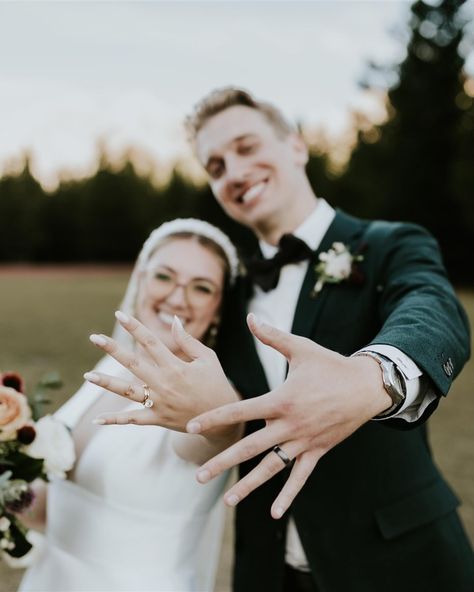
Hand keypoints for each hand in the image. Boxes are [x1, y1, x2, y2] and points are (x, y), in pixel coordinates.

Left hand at [86, 312, 238, 435]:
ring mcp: (159, 402)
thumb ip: (188, 341)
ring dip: (107, 383)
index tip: (119, 314)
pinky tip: (98, 419)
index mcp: (176, 365)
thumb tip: (175, 320)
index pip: (150, 341)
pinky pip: (133, 420)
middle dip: (112, 349)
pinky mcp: (158, 419)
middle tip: (94, 337)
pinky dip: (115, 420)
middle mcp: (164, 383)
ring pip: (127, 391)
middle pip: (132, 363)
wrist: (221, 418)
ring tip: (88, 375)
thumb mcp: (208, 358)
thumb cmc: (215, 383)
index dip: (134, 326)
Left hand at [187, 313, 390, 517]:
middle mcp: (290, 425)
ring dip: (250, 485)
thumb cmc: (331, 365)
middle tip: (199, 476)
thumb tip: (251, 317)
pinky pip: (301, 477)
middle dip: (223, 461)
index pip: (241, 410)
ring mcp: (304, 442)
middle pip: (251, 447)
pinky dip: (288, 495)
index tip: (192, 426)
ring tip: (228, 500)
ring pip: (272, 468)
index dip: (215, 417)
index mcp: (281, 400)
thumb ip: (272, 336)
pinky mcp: (318, 451)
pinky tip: (275, 514)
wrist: (367, 386)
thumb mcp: (301, 348)